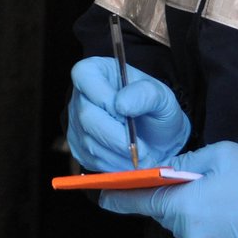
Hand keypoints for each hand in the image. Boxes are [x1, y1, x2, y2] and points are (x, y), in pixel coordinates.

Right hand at [67, 56, 189, 170]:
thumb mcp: (161, 96)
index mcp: (97, 71)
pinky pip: (91, 160)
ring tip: (143, 159)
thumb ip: (146, 94)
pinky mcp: (78, 147)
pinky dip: (114, 166)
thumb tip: (121, 104)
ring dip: (119, 155)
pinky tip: (130, 162)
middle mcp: (80, 95)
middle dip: (117, 137)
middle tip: (144, 150)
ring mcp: (76, 123)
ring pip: (89, 142)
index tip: (128, 115)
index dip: (105, 98)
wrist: (157, 137)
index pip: (85, 76)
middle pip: (86, 116)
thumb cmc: (156, 110)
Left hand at [99, 142, 237, 237]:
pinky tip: (236, 218)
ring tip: (226, 200)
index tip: (100, 195)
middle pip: (166, 215)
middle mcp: (191, 234)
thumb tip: (162, 172)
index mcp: (185, 204)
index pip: (140, 201)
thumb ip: (184, 164)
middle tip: (199, 183)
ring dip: (195, 215)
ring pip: (187, 230)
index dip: (118, 197)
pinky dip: (213, 231)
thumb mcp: (220, 155)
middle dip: (174, 200)